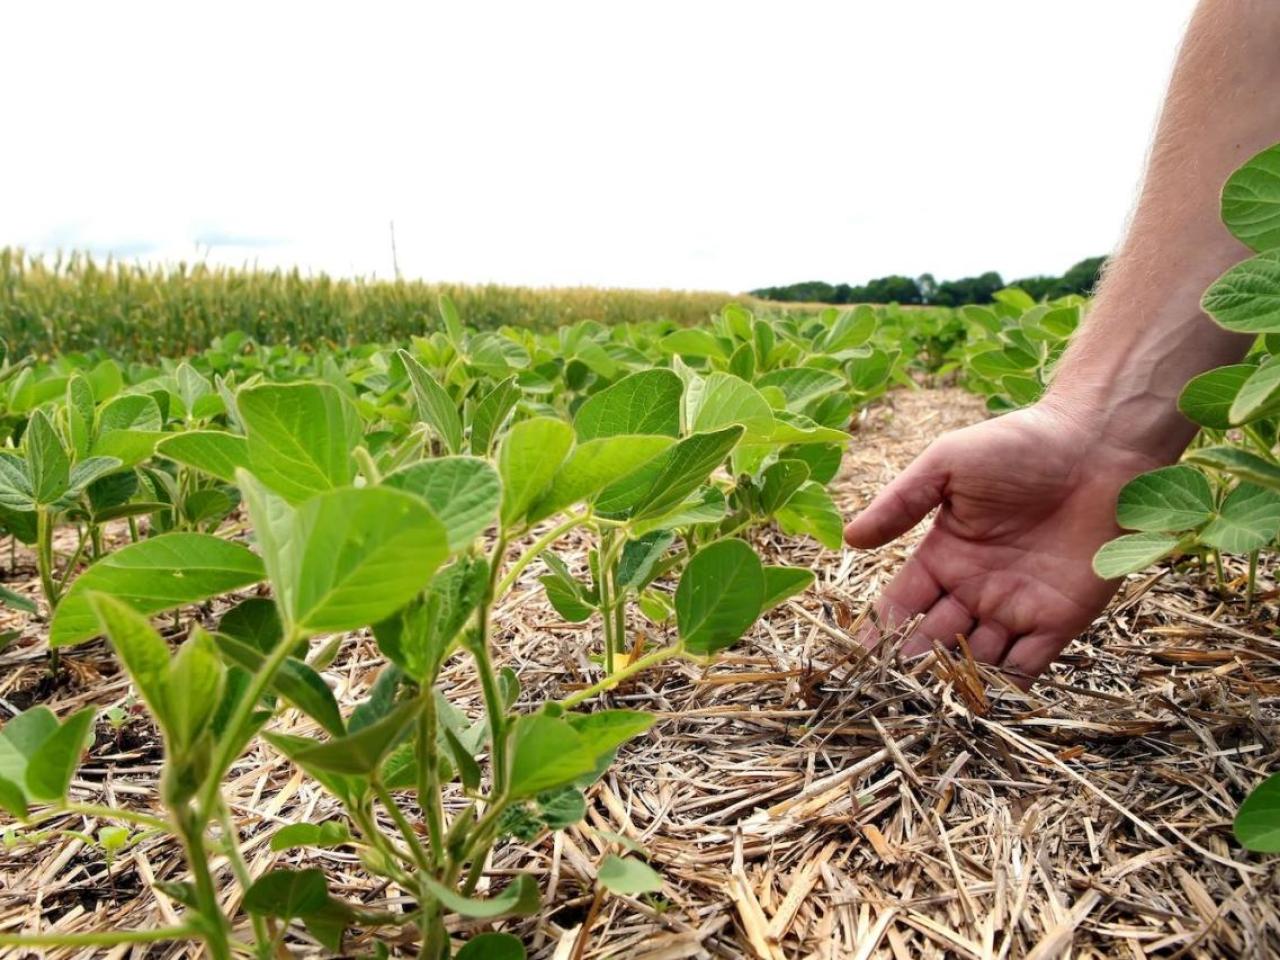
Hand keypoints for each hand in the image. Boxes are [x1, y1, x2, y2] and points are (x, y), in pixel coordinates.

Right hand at [843, 401, 1163, 686]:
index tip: (860, 657)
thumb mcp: (945, 465)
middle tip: (891, 692)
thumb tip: (850, 539)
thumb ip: (899, 503)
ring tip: (931, 705)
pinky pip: (1027, 666)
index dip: (881, 630)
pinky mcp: (1060, 621)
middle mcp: (975, 589)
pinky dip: (1005, 688)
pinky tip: (982, 704)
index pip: (902, 604)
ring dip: (954, 681)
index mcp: (944, 556)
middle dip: (913, 665)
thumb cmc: (1019, 446)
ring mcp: (1016, 608)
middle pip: (934, 639)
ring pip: (975, 660)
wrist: (1099, 448)